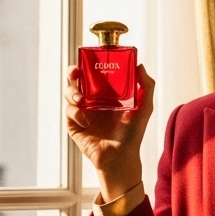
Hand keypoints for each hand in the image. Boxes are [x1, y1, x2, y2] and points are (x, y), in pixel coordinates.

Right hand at [64, 63, 154, 200]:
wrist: (120, 157)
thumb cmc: (133, 134)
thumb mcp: (144, 108)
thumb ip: (146, 86)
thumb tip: (139, 65)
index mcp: (107, 93)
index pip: (95, 73)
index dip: (90, 64)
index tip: (90, 58)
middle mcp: (93, 100)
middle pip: (77, 79)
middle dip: (73, 71)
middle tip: (76, 72)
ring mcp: (82, 111)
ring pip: (69, 92)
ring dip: (72, 91)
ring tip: (82, 100)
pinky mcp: (74, 124)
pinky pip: (68, 111)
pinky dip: (75, 112)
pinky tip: (86, 120)